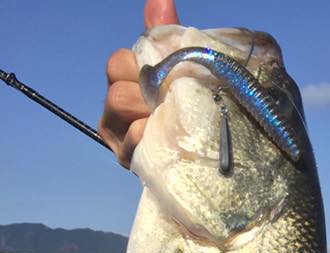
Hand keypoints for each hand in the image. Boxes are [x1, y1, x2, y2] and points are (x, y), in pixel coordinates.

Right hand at [98, 0, 179, 166]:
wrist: (211, 153)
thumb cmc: (195, 107)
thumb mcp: (183, 68)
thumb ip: (166, 36)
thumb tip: (161, 0)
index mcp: (126, 83)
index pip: (118, 62)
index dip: (141, 65)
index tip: (166, 76)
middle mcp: (117, 110)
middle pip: (117, 86)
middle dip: (147, 90)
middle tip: (172, 101)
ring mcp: (120, 137)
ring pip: (120, 105)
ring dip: (149, 109)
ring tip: (172, 119)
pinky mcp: (129, 159)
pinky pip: (132, 138)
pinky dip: (149, 133)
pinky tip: (169, 137)